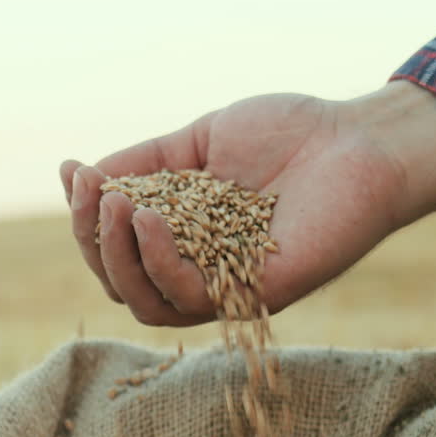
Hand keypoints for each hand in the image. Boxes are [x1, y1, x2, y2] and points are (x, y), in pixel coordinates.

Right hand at [60, 81, 435, 325]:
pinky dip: (156, 261)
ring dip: (116, 257)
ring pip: (143, 302)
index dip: (85, 219)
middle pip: (120, 282)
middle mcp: (198, 272)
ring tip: (118, 205)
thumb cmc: (287, 134)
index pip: (115, 250)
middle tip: (92, 192)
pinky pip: (188, 297)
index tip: (76, 173)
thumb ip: (143, 162)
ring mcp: (225, 289)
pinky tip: (149, 217)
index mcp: (181, 241)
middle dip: (91, 238)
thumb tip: (78, 174)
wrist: (359, 138)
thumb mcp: (198, 141)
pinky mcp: (256, 297)